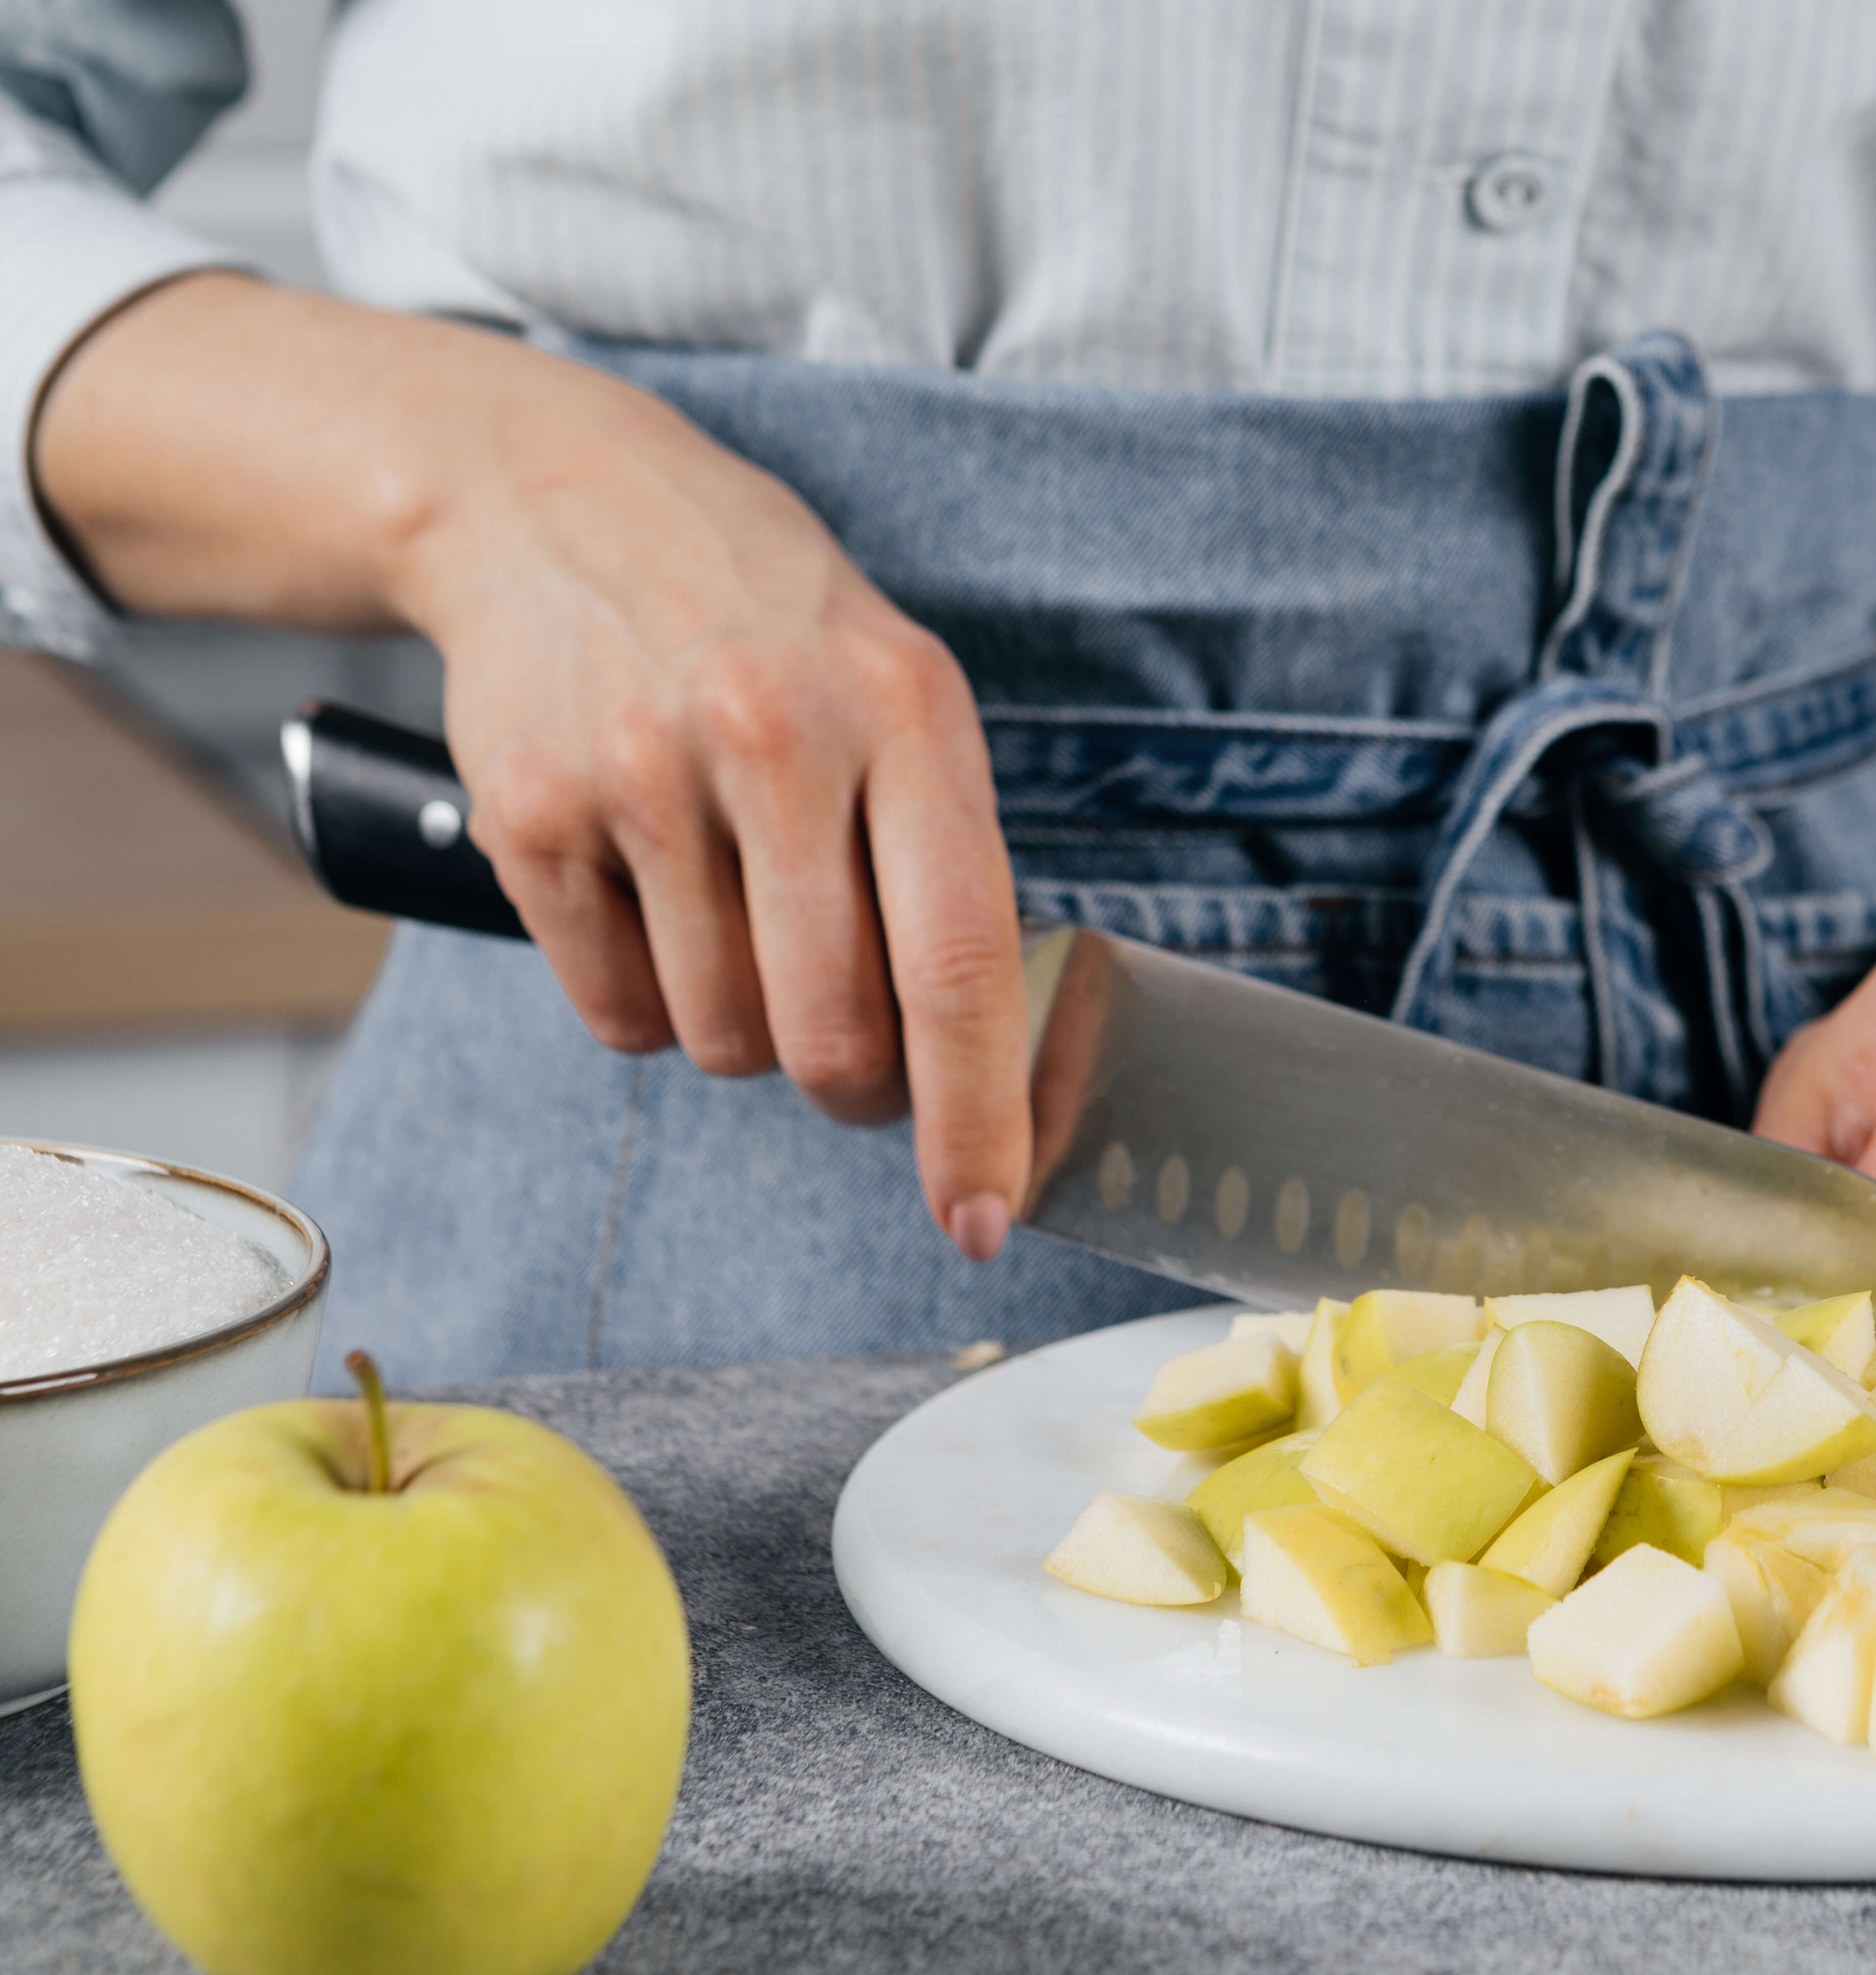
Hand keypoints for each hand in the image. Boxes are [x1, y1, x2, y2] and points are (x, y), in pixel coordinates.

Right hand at [33, 275, 1031, 1257]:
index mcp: (907, 715)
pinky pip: (612, 1014)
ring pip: (722, 1041)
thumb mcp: (899, 697)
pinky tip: (653, 901)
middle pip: (833, 1037)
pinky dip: (645, 1003)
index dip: (979, 1118)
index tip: (988, 1217)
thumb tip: (985, 1069)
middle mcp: (777, 741)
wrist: (558, 501)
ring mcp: (642, 776)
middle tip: (853, 1058)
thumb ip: (947, 867)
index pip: (961, 968)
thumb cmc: (770, 625)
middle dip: (854, 1087)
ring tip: (739, 920)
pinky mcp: (532, 814)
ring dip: (744, 1033)